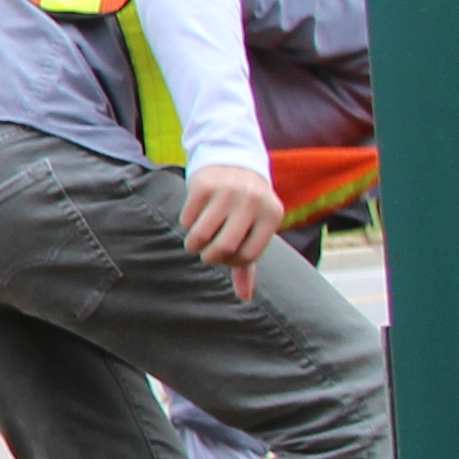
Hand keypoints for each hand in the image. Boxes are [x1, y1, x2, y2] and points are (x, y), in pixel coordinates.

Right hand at [178, 164, 284, 296]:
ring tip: (196, 241)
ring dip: (194, 245)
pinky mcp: (204, 186)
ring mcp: (228, 192)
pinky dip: (186, 225)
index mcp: (272, 215)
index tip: (227, 256)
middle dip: (210, 257)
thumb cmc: (245, 206)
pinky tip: (194, 218)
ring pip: (201, 235)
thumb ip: (249, 264)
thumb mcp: (255, 229)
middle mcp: (252, 202)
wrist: (232, 160)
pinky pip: (187, 220)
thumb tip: (245, 298)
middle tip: (207, 254)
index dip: (233, 262)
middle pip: (224, 247)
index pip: (248, 255)